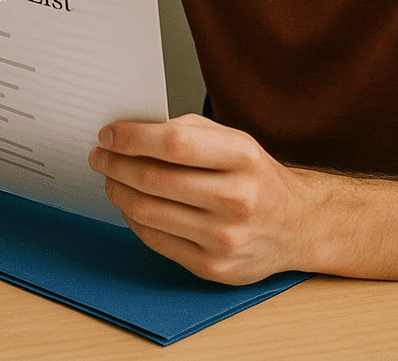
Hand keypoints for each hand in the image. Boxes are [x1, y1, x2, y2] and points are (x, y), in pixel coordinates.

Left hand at [89, 113, 316, 284]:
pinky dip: (134, 219)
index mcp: (242, 158)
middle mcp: (237, 199)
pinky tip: (132, 205)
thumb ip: (186, 131)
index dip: (131, 138)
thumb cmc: (255, 177)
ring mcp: (225, 238)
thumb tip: (129, 130)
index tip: (108, 134)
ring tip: (111, 178)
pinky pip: (155, 240)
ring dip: (118, 191)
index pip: (172, 144)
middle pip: (153, 179)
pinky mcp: (214, 267)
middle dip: (115, 164)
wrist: (297, 226)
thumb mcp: (233, 140)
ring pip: (148, 212)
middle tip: (100, 156)